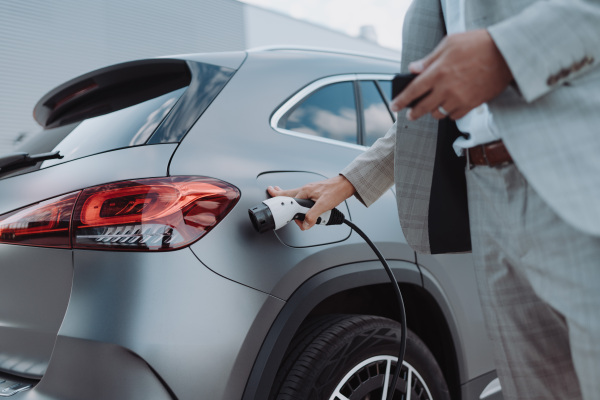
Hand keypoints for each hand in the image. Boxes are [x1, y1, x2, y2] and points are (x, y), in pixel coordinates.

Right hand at [267, 175, 355, 229]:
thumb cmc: (336, 191)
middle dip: (279, 193)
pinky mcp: (314, 192)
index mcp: (305, 191)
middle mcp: (306, 189)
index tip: (282, 214)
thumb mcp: (324, 205)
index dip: (286, 210)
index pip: (289, 200)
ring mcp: (310, 190)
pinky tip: (299, 201)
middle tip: (270, 191)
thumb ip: (313, 215)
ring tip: (279, 193)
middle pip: (288, 193)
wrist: (346, 185)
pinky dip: (298, 198)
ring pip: (295, 194)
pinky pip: (302, 195)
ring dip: (288, 196)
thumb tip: (305, 224)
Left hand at [390, 29, 512, 120]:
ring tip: (434, 105)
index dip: (401, 100)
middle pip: (423, 108)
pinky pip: (455, 116)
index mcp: (438, 72)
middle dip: (414, 112)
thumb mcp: (449, 43)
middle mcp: (446, 88)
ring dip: (434, 111)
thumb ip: (429, 59)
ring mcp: (459, 98)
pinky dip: (450, 112)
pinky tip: (451, 104)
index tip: (394, 107)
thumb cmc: (478, 44)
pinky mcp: (472, 104)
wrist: (507, 53)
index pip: (413, 91)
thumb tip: (414, 69)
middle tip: (410, 114)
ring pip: (439, 114)